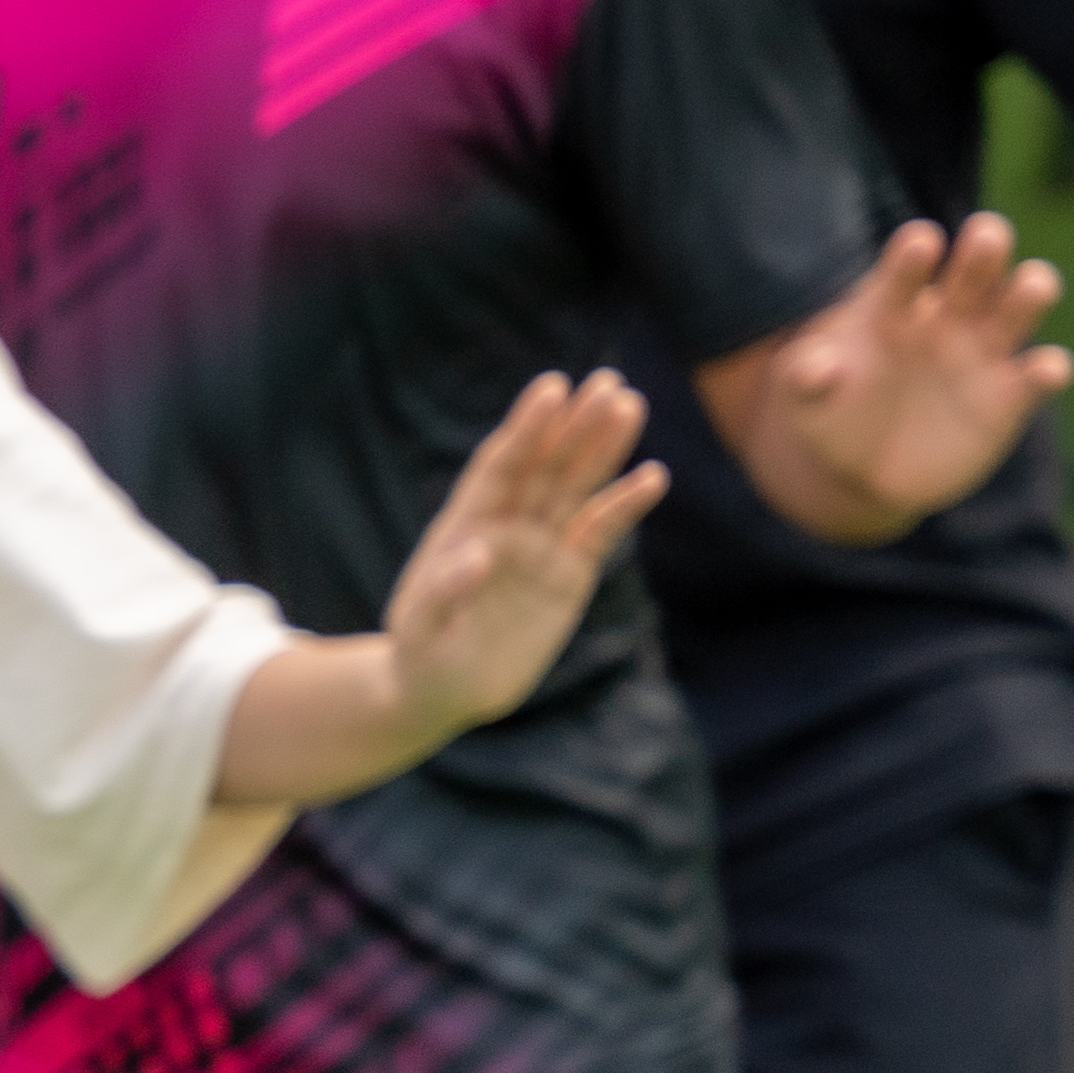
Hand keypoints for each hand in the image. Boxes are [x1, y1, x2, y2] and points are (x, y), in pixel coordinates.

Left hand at [372, 368, 659, 746]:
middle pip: (545, 465)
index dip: (526, 427)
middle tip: (608, 382)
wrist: (442, 690)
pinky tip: (652, 476)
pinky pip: (600, 532)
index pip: (501, 465)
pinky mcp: (569, 575)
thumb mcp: (421, 628)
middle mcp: (506, 526)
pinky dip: (624, 504)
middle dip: (574, 424)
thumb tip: (480, 553)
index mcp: (465, 524)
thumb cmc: (421, 654)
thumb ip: (444, 590)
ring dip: (603, 448)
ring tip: (630, 404)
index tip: (551, 388)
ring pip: (576, 488)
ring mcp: (541, 548)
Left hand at [738, 210, 1068, 532]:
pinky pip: (1039, 375)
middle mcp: (948, 316)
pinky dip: (1048, 370)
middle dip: (984, 249)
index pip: (907, 268)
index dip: (913, 255)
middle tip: (986, 236)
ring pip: (1019, 306)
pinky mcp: (1009, 398)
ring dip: (1031, 290)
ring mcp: (983, 353)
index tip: (920, 242)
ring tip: (1031, 285)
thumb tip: (813, 366)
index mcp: (894, 305)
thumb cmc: (831, 416)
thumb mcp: (806, 400)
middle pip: (975, 268)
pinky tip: (1044, 371)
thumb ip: (804, 378)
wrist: (861, 474)